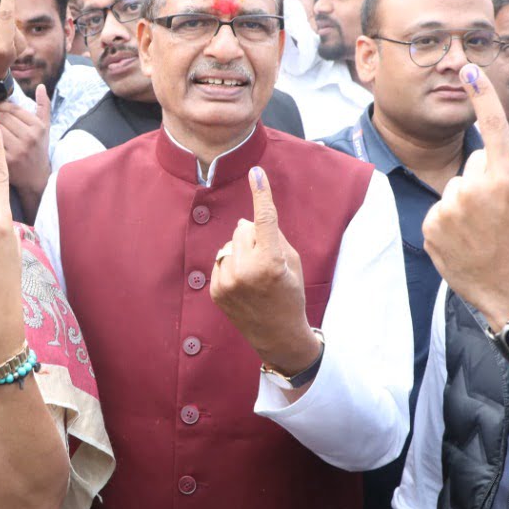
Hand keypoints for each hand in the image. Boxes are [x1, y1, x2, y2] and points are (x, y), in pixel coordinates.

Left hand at [0, 85, 51, 202]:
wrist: (36, 178)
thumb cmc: (39, 149)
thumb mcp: (45, 128)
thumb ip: (43, 106)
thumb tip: (41, 86)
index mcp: (38, 127)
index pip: (14, 109)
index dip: (0, 105)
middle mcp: (30, 137)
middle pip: (3, 117)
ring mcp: (18, 150)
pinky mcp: (7, 160)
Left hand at [210, 167, 321, 375]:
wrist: (278, 335)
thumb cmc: (290, 294)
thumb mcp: (292, 262)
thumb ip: (272, 236)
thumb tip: (245, 219)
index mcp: (271, 262)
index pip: (264, 219)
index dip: (261, 193)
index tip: (256, 172)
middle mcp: (246, 271)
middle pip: (243, 228)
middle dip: (254, 235)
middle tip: (266, 258)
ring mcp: (228, 282)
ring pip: (230, 243)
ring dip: (241, 250)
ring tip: (254, 274)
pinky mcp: (216, 290)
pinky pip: (220, 260)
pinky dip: (231, 264)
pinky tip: (243, 283)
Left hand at [421, 65, 508, 326]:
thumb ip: (504, 172)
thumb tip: (482, 159)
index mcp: (504, 179)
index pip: (490, 128)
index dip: (481, 97)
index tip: (470, 70)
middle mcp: (473, 189)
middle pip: (472, 166)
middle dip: (482, 181)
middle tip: (496, 215)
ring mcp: (448, 209)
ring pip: (454, 189)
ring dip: (464, 203)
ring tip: (481, 232)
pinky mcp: (430, 226)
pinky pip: (439, 210)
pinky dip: (449, 222)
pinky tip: (465, 242)